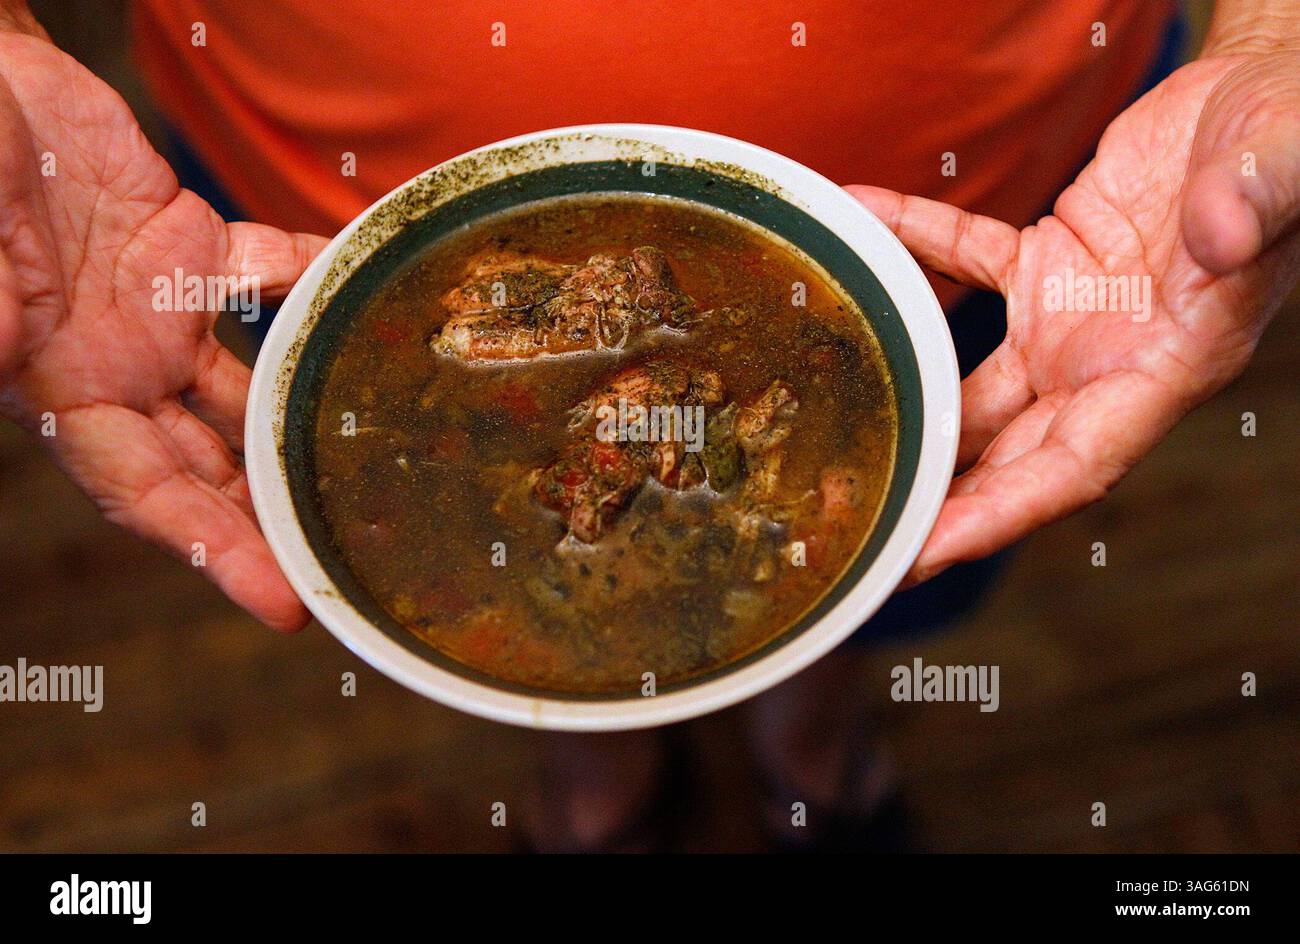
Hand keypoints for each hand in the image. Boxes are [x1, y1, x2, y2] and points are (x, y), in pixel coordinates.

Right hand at [0, 29, 326, 629]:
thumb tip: (0, 356)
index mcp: (63, 390)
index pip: (149, 495)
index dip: (213, 553)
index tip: (281, 602)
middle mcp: (122, 365)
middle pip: (215, 463)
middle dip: (275, 515)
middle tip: (348, 558)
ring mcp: (162, 310)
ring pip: (253, 387)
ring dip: (306, 419)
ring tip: (376, 459)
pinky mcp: (193, 246)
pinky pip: (271, 271)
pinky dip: (315, 282)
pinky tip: (362, 293)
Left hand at [847, 45, 1299, 584]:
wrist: (1263, 102)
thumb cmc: (1287, 145)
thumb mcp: (1283, 170)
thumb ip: (1255, 206)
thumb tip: (1221, 233)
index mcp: (1169, 369)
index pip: (1073, 469)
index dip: (999, 516)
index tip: (927, 552)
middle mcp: (1109, 362)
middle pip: (1007, 453)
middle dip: (937, 495)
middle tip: (857, 523)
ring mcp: (1070, 318)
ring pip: (973, 384)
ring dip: (908, 401)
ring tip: (831, 430)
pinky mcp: (1045, 262)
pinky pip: (965, 261)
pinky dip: (913, 242)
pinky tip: (862, 218)